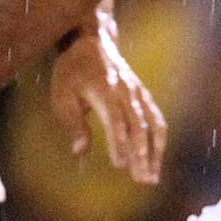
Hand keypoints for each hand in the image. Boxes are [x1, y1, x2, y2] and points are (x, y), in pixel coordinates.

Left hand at [51, 28, 165, 183]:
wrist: (91, 41)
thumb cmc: (71, 72)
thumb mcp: (62, 95)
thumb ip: (73, 123)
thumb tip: (80, 151)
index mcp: (103, 90)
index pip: (115, 120)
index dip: (118, 143)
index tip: (119, 165)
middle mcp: (125, 91)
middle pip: (138, 126)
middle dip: (141, 154)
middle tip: (142, 179)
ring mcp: (138, 93)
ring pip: (153, 124)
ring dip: (155, 152)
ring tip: (153, 177)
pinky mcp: (143, 95)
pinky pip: (156, 119)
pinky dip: (159, 140)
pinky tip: (156, 160)